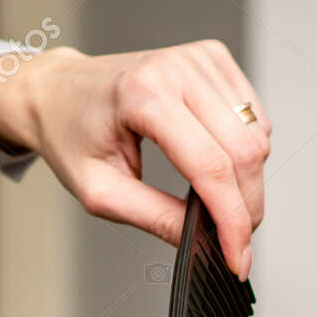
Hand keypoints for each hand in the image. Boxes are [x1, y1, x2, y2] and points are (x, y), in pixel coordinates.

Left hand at [0, 40, 270, 279]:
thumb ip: (156, 218)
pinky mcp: (212, 58)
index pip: (210, 166)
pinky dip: (246, 150)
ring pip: (257, 136)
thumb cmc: (71, 135)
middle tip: (232, 239)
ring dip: (247, 180)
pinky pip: (254, 117)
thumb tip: (204, 240)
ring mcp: (197, 59)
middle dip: (246, 207)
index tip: (238, 258)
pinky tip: (217, 159)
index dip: (231, 220)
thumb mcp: (101, 193)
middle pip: (243, 152)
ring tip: (216, 200)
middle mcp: (175, 68)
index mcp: (142, 95)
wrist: (59, 93)